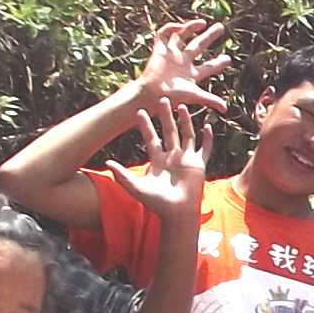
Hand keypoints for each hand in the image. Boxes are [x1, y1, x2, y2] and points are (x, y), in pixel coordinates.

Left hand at [102, 99, 211, 223]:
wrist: (176, 213)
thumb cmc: (157, 203)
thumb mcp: (136, 187)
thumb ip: (122, 174)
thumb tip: (107, 162)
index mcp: (157, 160)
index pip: (151, 138)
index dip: (146, 125)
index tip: (140, 111)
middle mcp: (172, 157)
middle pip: (169, 132)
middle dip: (165, 116)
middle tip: (163, 99)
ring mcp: (186, 160)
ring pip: (186, 136)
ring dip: (185, 122)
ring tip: (182, 107)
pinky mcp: (199, 165)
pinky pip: (205, 149)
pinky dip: (207, 139)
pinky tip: (207, 126)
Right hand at [134, 18, 232, 113]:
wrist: (153, 93)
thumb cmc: (172, 96)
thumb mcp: (194, 96)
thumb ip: (210, 100)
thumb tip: (225, 109)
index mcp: (192, 74)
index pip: (208, 66)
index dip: (218, 62)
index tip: (228, 59)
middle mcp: (183, 62)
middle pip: (198, 46)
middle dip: (209, 36)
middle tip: (221, 27)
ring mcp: (172, 54)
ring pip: (182, 36)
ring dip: (191, 27)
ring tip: (202, 22)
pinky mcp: (160, 49)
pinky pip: (164, 34)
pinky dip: (171, 28)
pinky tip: (180, 26)